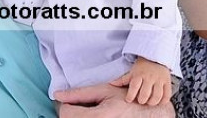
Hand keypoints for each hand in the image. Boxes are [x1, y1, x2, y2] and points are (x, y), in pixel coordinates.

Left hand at [54, 83, 174, 117]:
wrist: (148, 113)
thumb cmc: (127, 99)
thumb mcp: (104, 90)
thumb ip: (80, 94)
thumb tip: (58, 94)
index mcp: (99, 116)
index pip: (66, 113)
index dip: (67, 105)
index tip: (74, 101)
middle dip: (72, 113)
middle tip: (83, 107)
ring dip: (79, 117)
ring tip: (91, 112)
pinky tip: (95, 117)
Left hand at [111, 58, 171, 104]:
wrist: (155, 57)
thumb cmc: (142, 66)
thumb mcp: (132, 71)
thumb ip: (123, 79)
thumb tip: (111, 84)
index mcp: (139, 74)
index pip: (134, 87)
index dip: (130, 96)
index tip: (129, 99)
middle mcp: (149, 77)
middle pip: (145, 94)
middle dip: (141, 100)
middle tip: (140, 100)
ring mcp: (159, 80)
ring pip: (156, 96)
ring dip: (152, 102)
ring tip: (149, 102)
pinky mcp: (167, 81)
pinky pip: (167, 94)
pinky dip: (163, 100)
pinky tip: (159, 101)